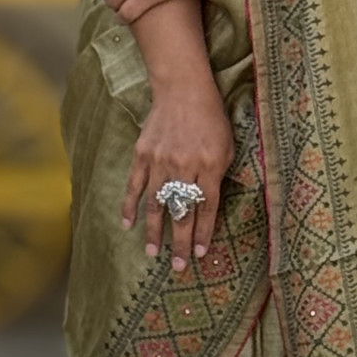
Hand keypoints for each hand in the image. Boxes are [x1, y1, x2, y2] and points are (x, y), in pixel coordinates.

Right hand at [122, 72, 233, 270]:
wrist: (183, 90)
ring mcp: (161, 161)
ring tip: (152, 254)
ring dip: (154, 232)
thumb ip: (220, 176)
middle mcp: (185, 166)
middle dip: (181, 242)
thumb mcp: (228, 146)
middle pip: (182, 212)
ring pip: (156, 204)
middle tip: (179, 266)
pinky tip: (128, 224)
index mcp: (211, 165)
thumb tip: (210, 209)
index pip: (207, 208)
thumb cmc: (211, 120)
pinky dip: (130, 206)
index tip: (201, 254)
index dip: (204, 233)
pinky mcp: (142, 155)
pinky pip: (134, 185)